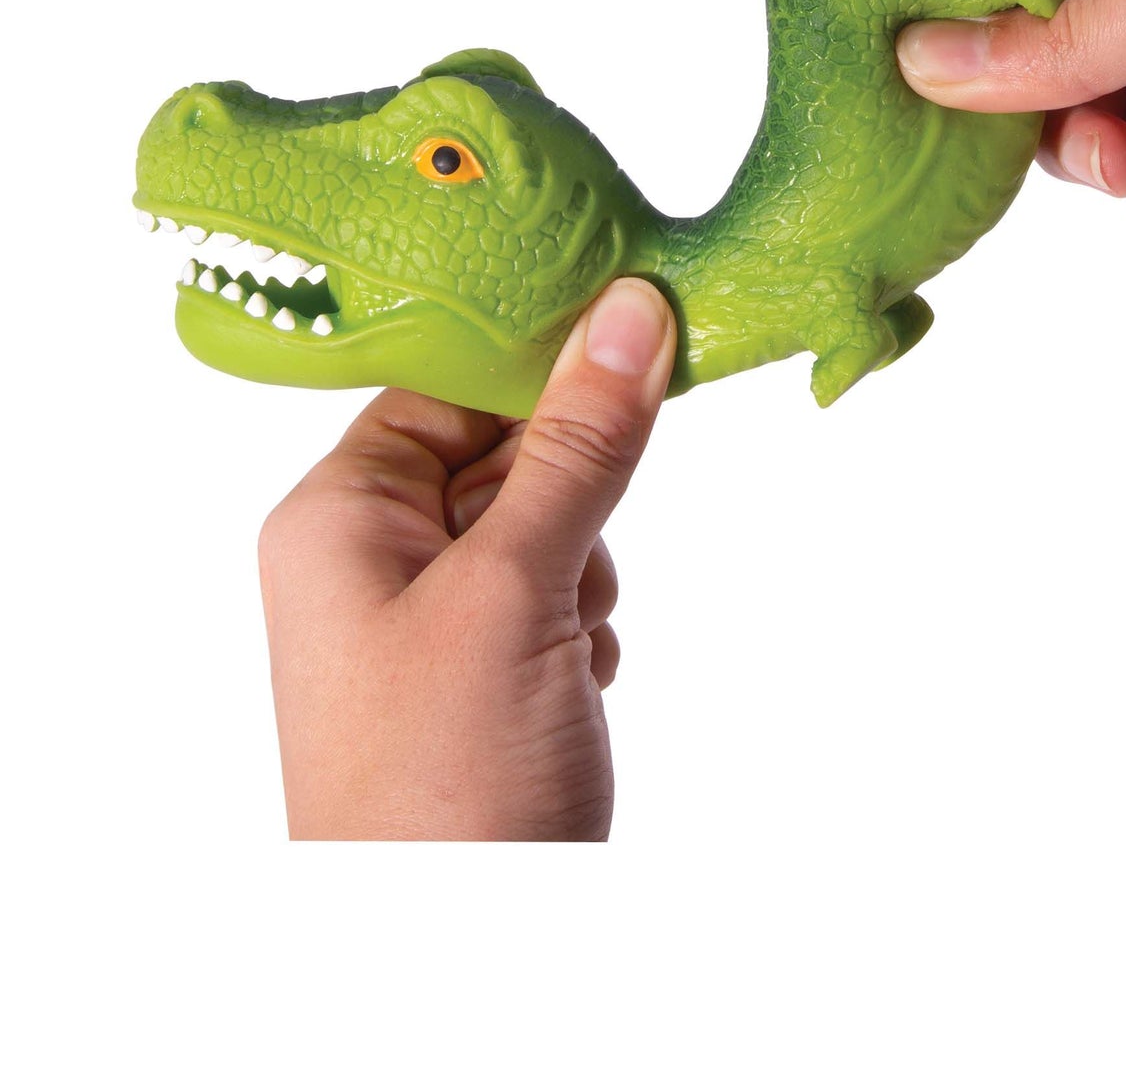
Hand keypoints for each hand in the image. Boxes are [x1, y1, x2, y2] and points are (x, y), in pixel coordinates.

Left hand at [257, 277, 676, 839]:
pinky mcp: (485, 670)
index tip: (635, 333)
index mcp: (339, 518)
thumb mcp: (516, 591)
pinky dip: (588, 619)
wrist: (463, 969)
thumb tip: (632, 308)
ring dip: (588, 564)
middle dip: (572, 492)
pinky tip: (581, 676)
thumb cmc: (447, 779)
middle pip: (506, 447)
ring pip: (548, 518)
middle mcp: (372, 557)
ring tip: (571, 641)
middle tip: (577, 563)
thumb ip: (579, 445)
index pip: (446, 383)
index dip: (537, 360)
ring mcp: (430, 619)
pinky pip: (559, 588)